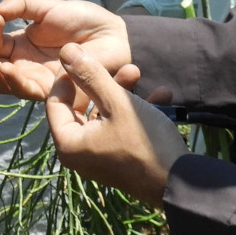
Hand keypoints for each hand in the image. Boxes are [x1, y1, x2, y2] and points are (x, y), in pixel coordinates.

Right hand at [0, 0, 134, 103]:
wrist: (113, 34)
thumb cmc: (81, 19)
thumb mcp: (45, 6)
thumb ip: (18, 4)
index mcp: (18, 45)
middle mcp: (22, 65)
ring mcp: (35, 80)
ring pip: (2, 84)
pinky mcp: (50, 91)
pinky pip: (26, 91)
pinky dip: (13, 81)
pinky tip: (8, 68)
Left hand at [42, 44, 186, 208]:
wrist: (180, 183)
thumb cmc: (143, 142)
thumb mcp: (117, 103)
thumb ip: (90, 76)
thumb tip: (65, 51)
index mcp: (69, 144)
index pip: (55, 102)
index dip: (68, 76)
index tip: (84, 56)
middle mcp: (79, 153)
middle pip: (82, 107)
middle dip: (102, 81)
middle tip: (116, 62)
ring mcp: (100, 157)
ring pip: (104, 114)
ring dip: (121, 92)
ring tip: (138, 71)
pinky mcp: (120, 158)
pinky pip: (120, 128)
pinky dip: (135, 111)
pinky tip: (160, 94)